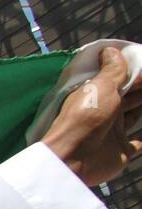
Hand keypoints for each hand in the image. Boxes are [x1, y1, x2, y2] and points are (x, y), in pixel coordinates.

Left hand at [42, 46, 141, 185]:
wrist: (73, 159)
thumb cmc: (85, 119)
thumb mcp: (100, 87)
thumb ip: (112, 70)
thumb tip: (110, 50)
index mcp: (99, 95)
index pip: (122, 79)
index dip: (137, 72)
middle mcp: (107, 112)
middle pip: (132, 97)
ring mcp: (114, 133)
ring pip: (135, 116)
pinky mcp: (121, 151)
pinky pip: (138, 144)